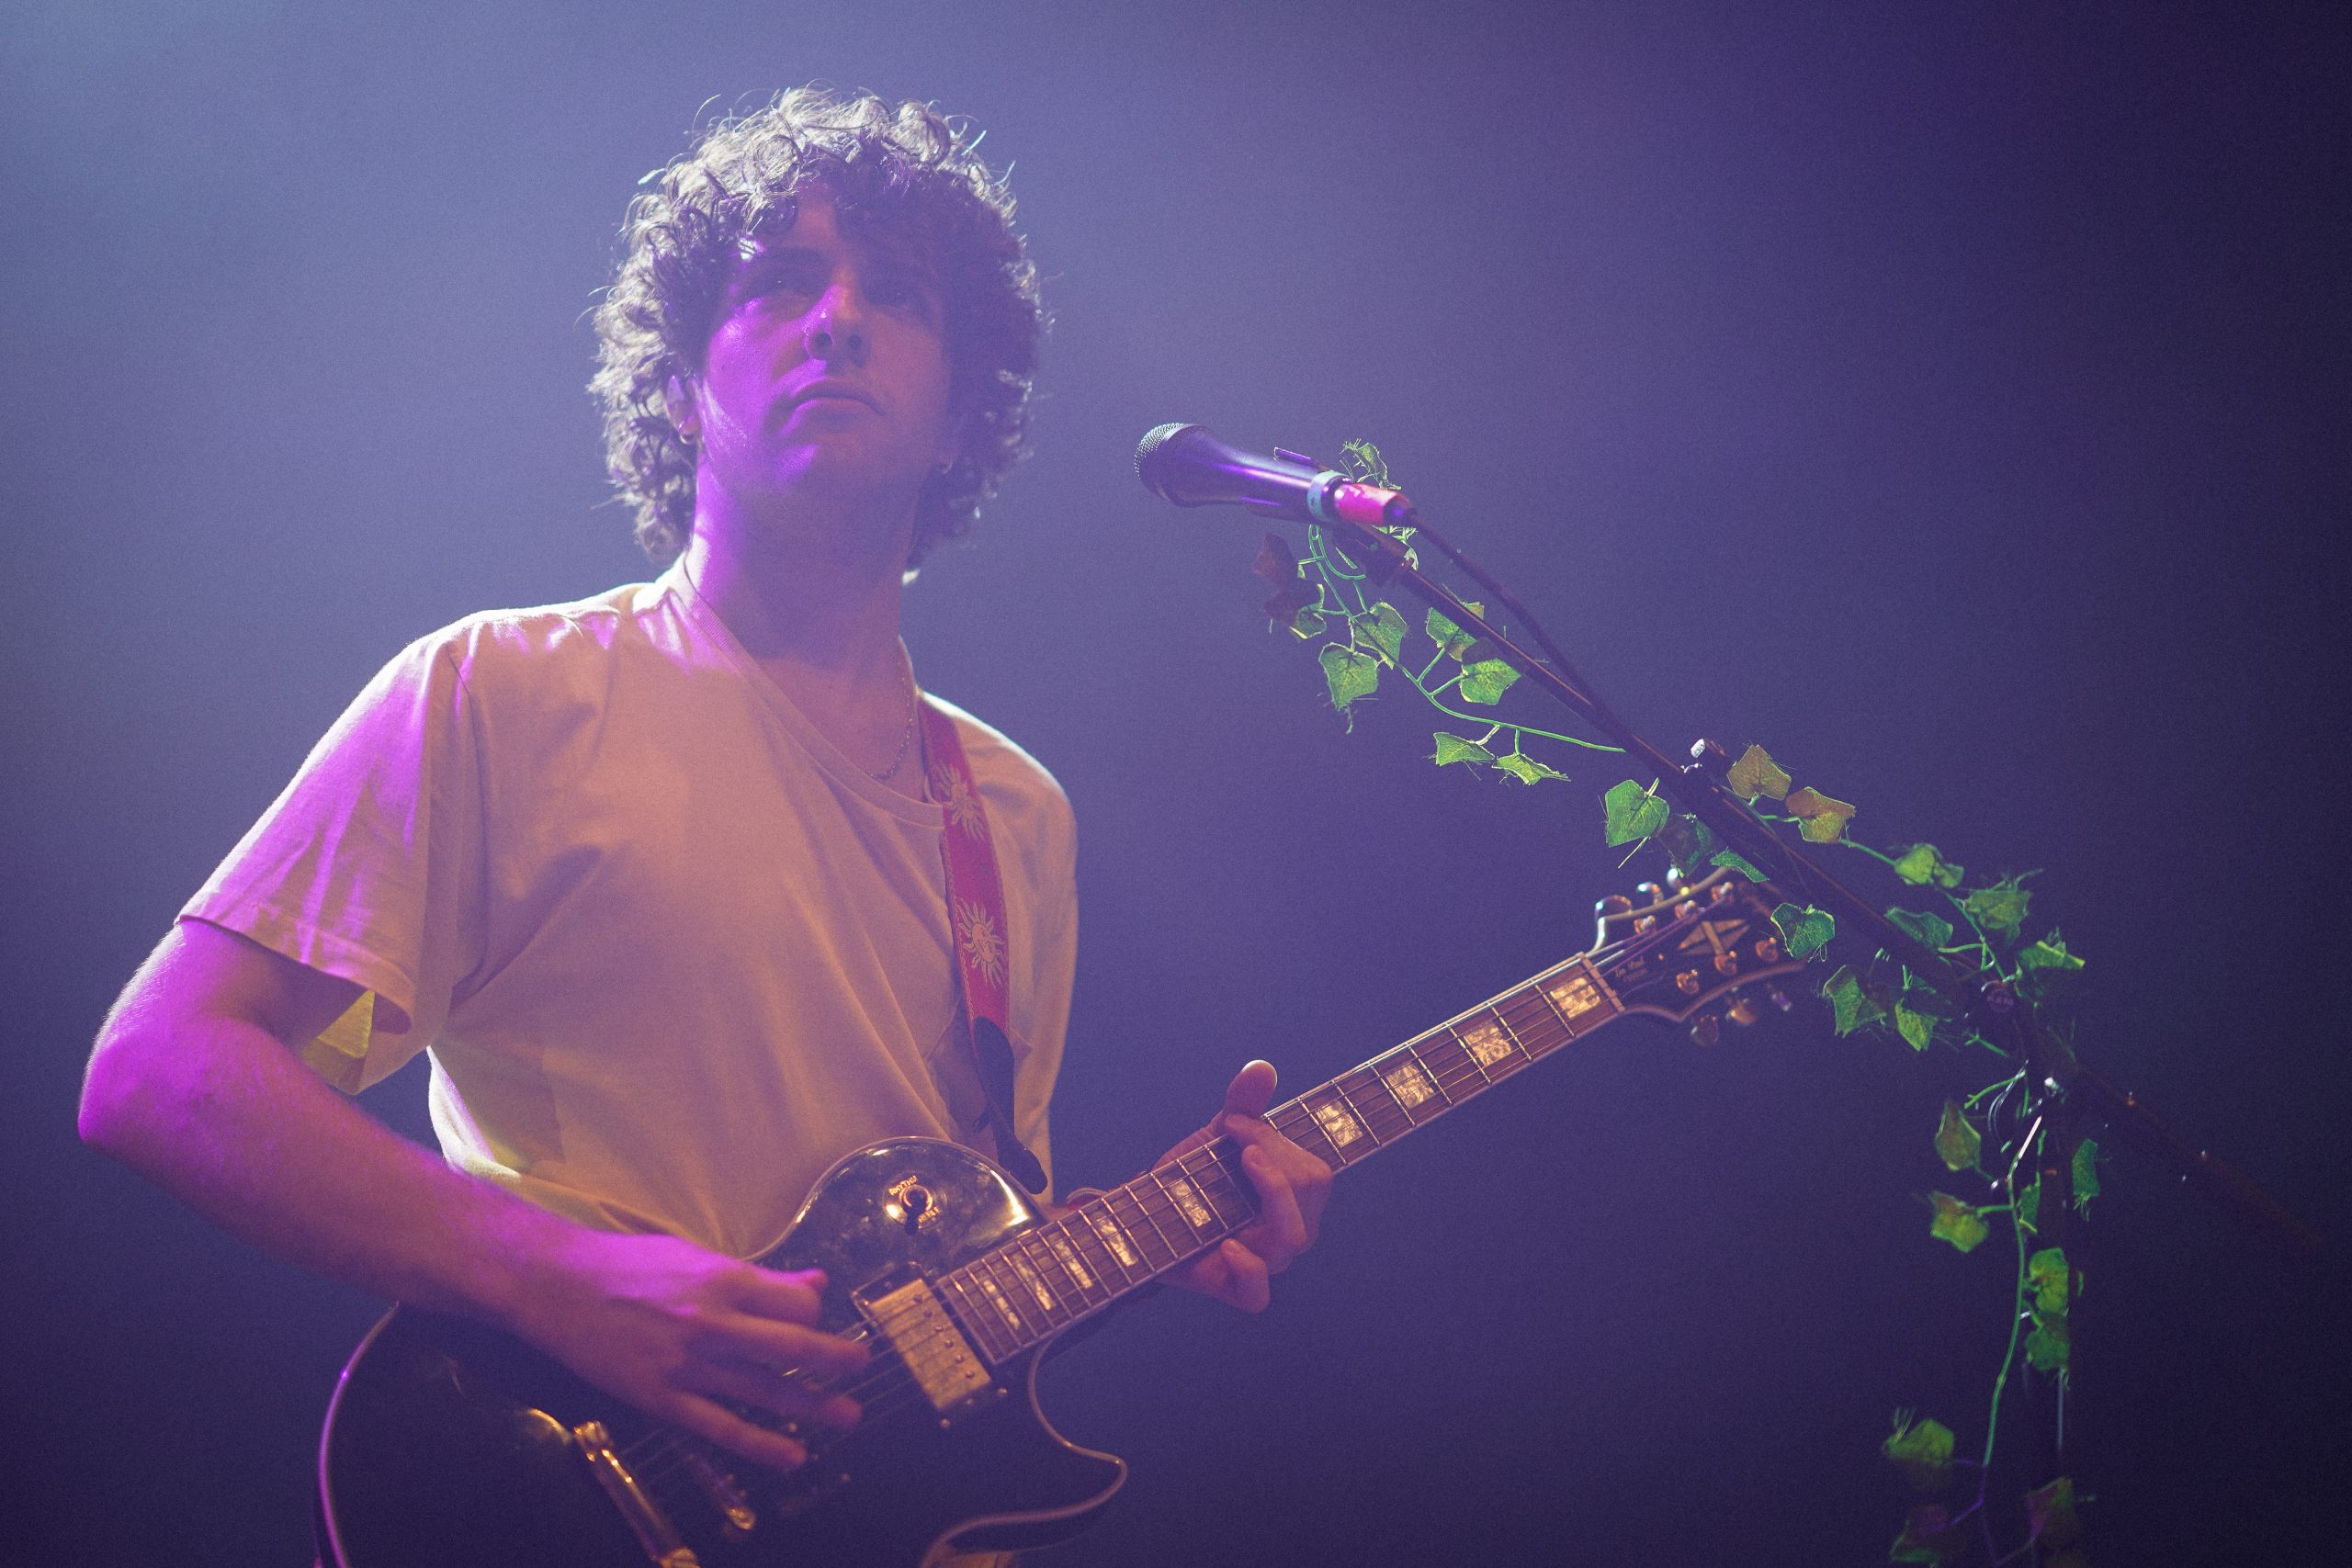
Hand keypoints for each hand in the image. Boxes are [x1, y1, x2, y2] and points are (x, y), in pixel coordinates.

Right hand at [511, 1229, 870, 1471]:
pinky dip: (759, 1445)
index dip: (814, 1314)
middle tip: (861, 1367)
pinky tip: (791, 1456)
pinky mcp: (661, 1398)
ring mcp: (686, 1364)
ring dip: (812, 1406)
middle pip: (791, 1346)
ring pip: (764, 1390)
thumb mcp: (697, 1255)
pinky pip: (720, 1427)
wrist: (556, 1287)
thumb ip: (758, 1276)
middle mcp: (711, 1322)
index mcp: (722, 1279)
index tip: (815, 1321)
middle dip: (834, 1359)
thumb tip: (815, 1285)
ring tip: (847, 1417)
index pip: (794, 1304)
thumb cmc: (629, 1264)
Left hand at [1163, 1060, 1331, 1311]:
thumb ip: (1243, 1103)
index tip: (1232, 1123)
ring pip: (1294, 1237)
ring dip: (1271, 1193)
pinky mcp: (1233, 1288)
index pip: (1315, 1171)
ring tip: (1242, 1165)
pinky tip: (1225, 1243)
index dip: (1278, 1142)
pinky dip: (1247, 1267)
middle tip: (1232, 1142)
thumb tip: (1262, 1067)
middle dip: (1274, 1154)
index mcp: (1295, 1198)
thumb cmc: (1193, 1178)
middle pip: (1311, 1191)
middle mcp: (1289, 1230)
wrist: (1145, 1218)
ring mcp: (1265, 1261)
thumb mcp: (1216, 1135)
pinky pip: (1258, 1294)